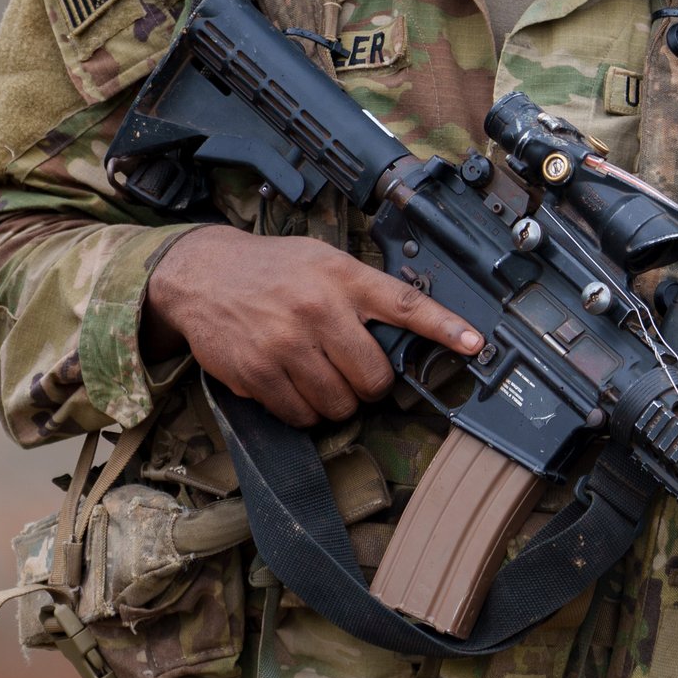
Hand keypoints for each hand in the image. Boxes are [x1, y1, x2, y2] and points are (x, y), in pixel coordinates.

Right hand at [144, 224, 480, 426]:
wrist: (202, 274)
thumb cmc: (272, 270)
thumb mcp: (322, 261)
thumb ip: (362, 291)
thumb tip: (405, 334)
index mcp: (341, 278)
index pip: (404, 304)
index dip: (443, 327)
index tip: (474, 343)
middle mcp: (317, 309)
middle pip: (374, 378)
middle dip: (369, 385)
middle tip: (351, 371)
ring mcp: (286, 344)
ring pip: (339, 405)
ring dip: (335, 402)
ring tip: (317, 375)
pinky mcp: (257, 373)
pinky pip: (301, 415)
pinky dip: (304, 412)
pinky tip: (292, 385)